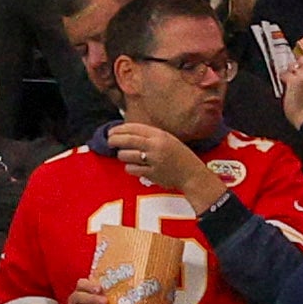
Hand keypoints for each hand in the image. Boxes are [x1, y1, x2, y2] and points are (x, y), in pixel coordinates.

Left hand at [107, 122, 226, 205]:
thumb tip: (127, 131)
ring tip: (123, 155)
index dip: (119, 129)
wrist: (193, 175)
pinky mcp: (152, 174)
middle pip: (127, 140)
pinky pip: (132, 169)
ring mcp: (154, 161)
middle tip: (109, 141)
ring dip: (121, 155)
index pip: (133, 128)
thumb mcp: (168, 139)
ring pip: (126, 155)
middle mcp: (156, 147)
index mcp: (160, 135)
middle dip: (114, 139)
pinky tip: (132, 166)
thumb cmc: (180, 156)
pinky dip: (129, 167)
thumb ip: (151, 135)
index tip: (111, 131)